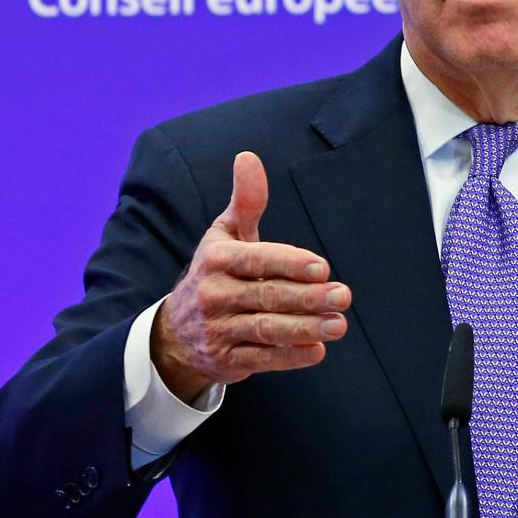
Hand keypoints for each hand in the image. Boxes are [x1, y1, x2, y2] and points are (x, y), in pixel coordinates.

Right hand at [150, 151, 351, 399]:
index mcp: (217, 260)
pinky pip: (261, 359)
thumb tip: (248, 156)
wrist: (174, 333)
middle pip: (267, 296)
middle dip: (308, 298)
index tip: (322, 268)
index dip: (289, 264)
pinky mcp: (226, 361)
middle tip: (344, 296)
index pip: (257, 260)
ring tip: (338, 325)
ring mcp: (218, 330)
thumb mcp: (225, 235)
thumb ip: (246, 200)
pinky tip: (317, 351)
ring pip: (266, 330)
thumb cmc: (215, 272)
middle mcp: (214, 295)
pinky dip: (289, 357)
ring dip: (305, 329)